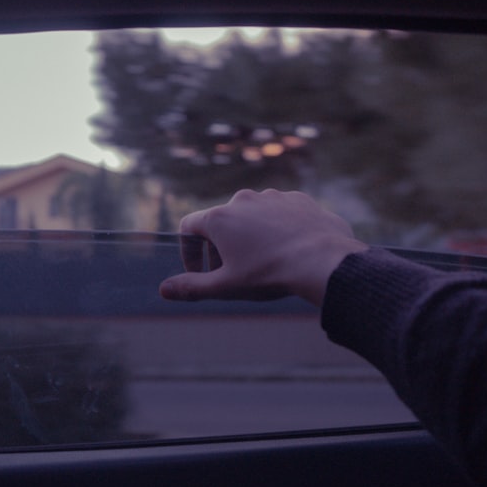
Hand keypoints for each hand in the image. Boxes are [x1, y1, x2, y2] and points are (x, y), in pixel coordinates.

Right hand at [159, 189, 367, 306]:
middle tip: (234, 273)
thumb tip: (163, 290)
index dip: (189, 252)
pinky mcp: (298, 199)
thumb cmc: (270, 274)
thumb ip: (191, 287)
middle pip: (221, 222)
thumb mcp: (226, 286)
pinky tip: (289, 251)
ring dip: (251, 237)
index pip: (189, 227)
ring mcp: (273, 197)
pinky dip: (278, 229)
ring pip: (252, 217)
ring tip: (265, 262)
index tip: (202, 273)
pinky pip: (280, 213)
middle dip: (221, 248)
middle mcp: (243, 200)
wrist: (322, 261)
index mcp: (220, 218)